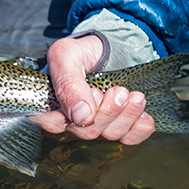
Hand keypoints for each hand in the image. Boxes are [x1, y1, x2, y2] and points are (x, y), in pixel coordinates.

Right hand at [29, 34, 154, 144]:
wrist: (104, 49)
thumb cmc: (79, 52)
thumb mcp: (67, 55)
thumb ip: (68, 83)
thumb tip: (81, 116)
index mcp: (49, 105)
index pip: (53, 125)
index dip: (73, 116)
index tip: (94, 93)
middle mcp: (69, 121)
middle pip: (87, 131)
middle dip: (108, 110)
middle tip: (119, 91)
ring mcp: (93, 126)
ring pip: (109, 135)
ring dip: (126, 114)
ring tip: (132, 94)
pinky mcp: (116, 128)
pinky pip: (129, 138)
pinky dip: (139, 126)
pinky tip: (140, 109)